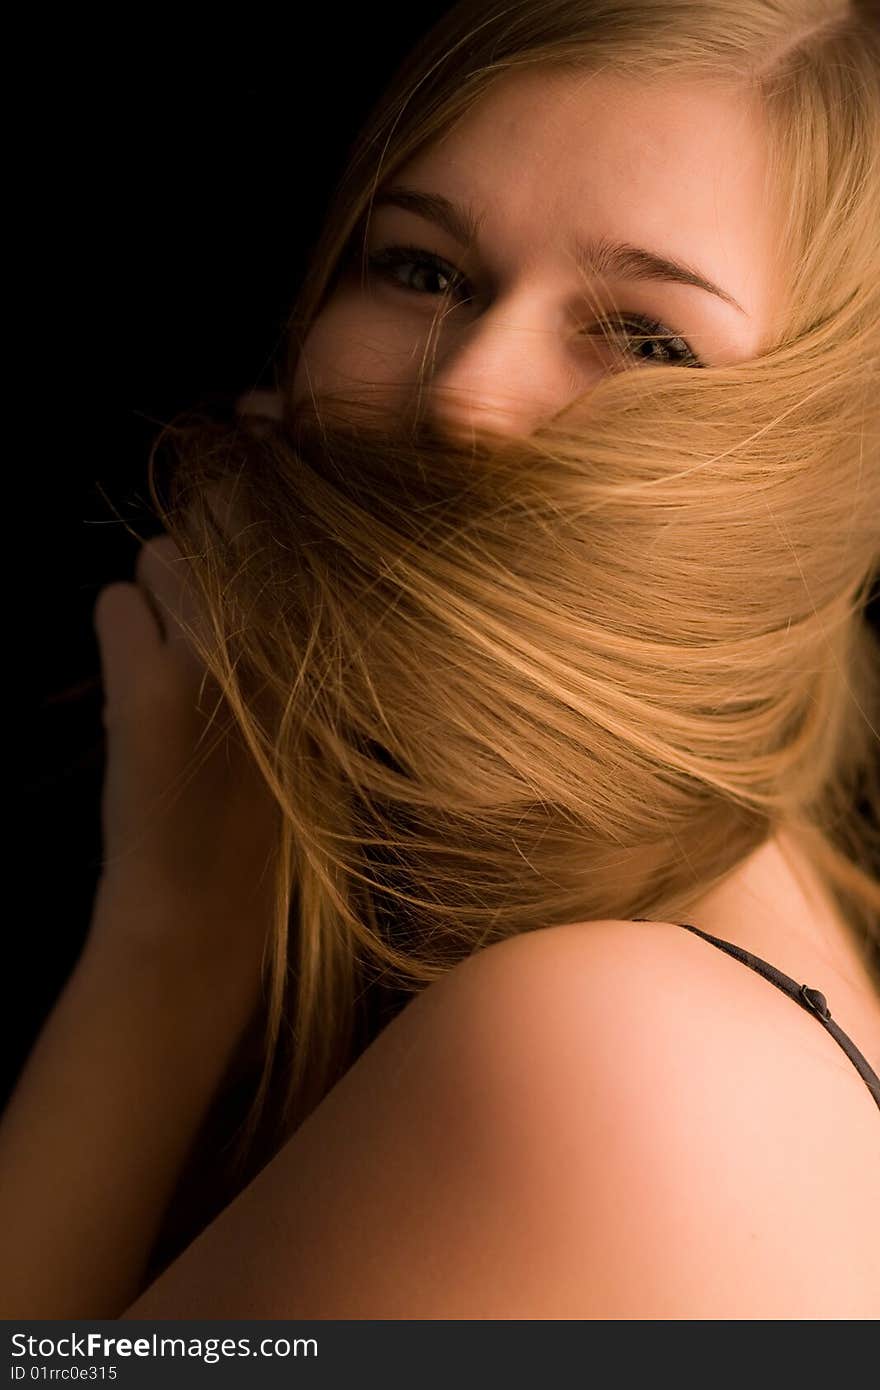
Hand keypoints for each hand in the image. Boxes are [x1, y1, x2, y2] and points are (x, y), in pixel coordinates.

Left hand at [89, 533, 281, 992]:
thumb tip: (255, 571)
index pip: (283, 538)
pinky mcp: (145, 688)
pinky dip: (120, 630)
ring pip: (161, 556)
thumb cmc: (256, 828)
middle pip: (217, 533)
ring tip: (165, 653)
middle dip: (197, 562)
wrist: (201, 908)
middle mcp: (275, 646)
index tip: (241, 545)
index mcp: (319, 657)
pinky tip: (135, 677)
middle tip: (194, 620)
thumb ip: (285, 650)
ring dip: (154, 595)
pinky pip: (116, 602)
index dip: (251, 523)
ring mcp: (208, 662)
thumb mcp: (301, 725)